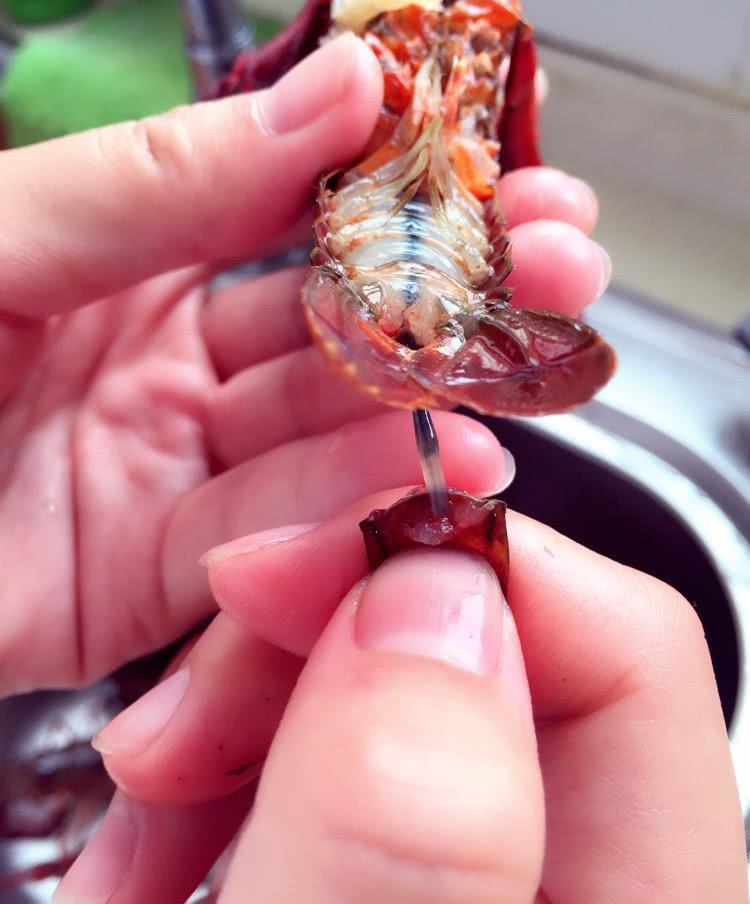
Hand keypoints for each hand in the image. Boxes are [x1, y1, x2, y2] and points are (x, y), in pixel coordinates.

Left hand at [0, 33, 605, 695]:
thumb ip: (159, 177)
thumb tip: (338, 91)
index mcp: (131, 247)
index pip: (298, 202)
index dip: (403, 178)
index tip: (502, 161)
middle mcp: (169, 353)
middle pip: (339, 317)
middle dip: (454, 290)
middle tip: (557, 261)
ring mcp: (174, 466)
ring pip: (323, 432)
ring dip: (423, 408)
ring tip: (512, 387)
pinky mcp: (162, 575)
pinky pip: (269, 538)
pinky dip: (346, 510)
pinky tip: (428, 480)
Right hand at [57, 513, 746, 902]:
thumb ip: (398, 844)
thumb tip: (435, 606)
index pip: (626, 641)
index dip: (446, 564)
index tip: (273, 568)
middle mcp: (597, 879)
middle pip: (504, 655)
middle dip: (318, 645)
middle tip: (175, 714)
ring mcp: (510, 866)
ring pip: (411, 700)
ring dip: (256, 721)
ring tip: (140, 801)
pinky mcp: (416, 871)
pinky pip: (355, 768)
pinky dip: (250, 781)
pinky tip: (160, 842)